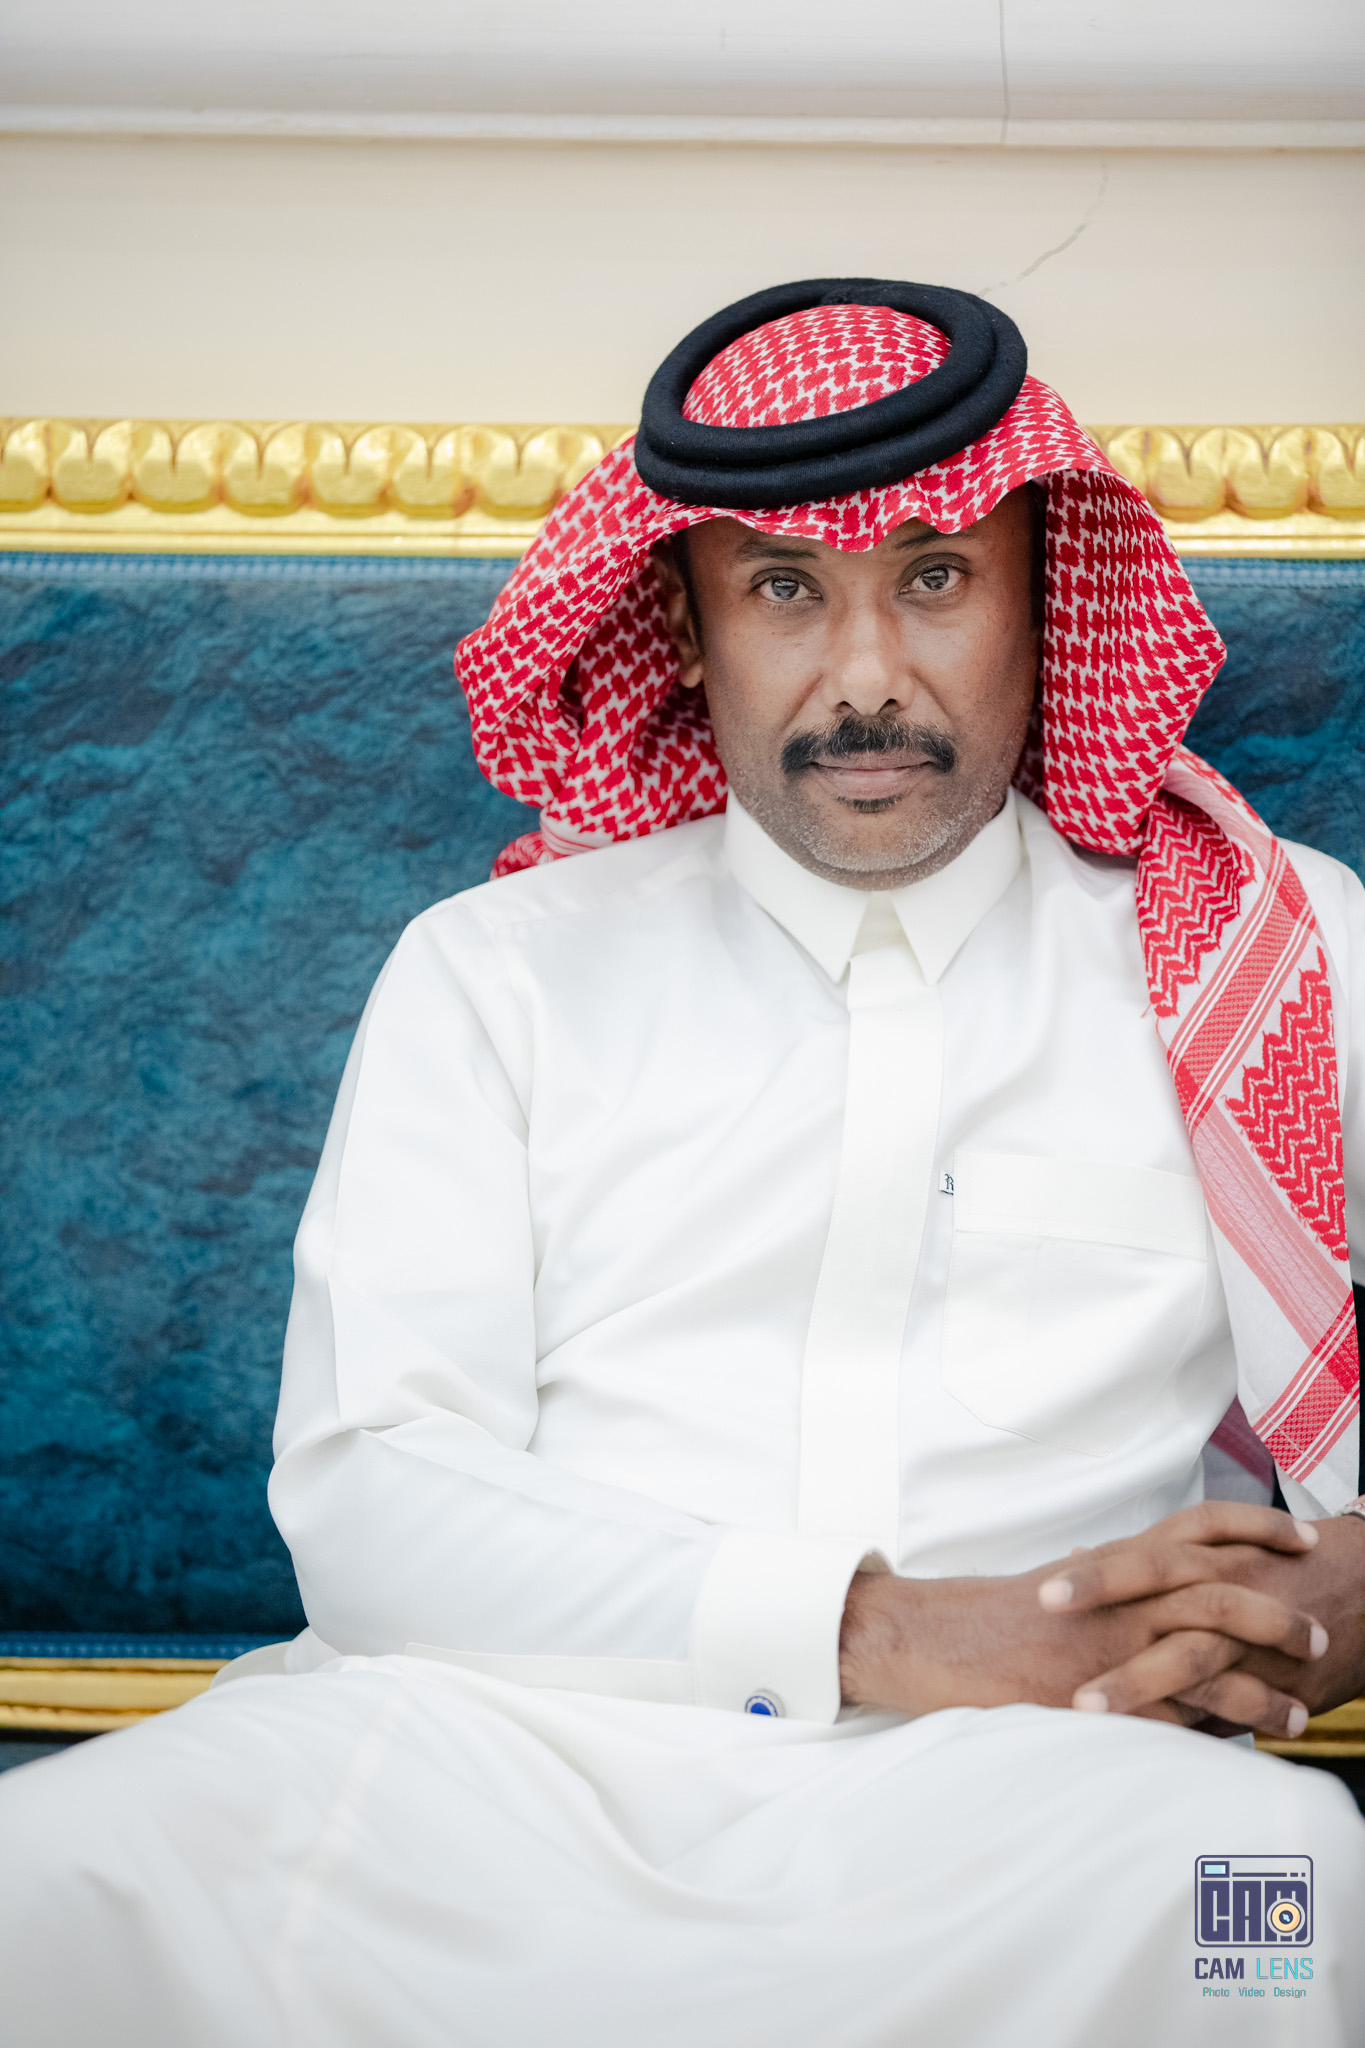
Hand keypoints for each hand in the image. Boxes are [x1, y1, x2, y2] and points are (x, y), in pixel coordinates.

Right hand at [840, 1502, 1326, 1733]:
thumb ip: (1120, 1573)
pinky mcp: (1105, 1700)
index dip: (1260, 1527)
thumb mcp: (1072, 1575)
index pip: (1205, 1525)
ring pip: (1210, 1662)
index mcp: (1122, 1558)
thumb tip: (1155, 1569)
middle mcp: (1125, 1596)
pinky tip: (1244, 1751)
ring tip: (1298, 1716)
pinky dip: (1216, 1735)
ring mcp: (1116, 1648)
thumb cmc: (1006, 1612)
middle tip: (1319, 1636)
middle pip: (1223, 1593)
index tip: (1305, 1539)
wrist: (949, 1642)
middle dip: (1280, 1616)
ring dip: (1264, 1691)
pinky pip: (1175, 1719)